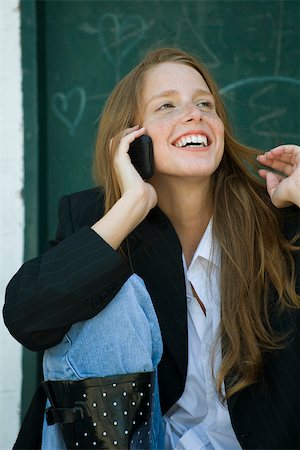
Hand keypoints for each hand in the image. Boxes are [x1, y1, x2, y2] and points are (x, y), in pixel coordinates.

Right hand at [91, 126, 156, 248]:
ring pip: (117, 139)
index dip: (128, 141)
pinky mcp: (120, 159)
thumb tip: (151, 185)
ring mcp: (117, 161)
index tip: (140, 136)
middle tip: (138, 128)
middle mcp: (118, 164)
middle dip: (126, 133)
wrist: (139, 200)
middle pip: (116, 142)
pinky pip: (124, 141)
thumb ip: (146, 183)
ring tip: (139, 128)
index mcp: (122, 170)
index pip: (120, 151)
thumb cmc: (144, 197)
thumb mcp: (146, 186)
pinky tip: (140, 132)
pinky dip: (132, 134)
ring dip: (128, 131)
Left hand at [257, 144, 299, 207]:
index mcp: (293, 184)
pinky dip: (280, 149)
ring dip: (274, 155)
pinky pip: (292, 149)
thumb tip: (268, 175)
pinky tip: (271, 153)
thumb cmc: (289, 194)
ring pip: (287, 156)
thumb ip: (270, 186)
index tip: (260, 171)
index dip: (269, 173)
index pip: (280, 176)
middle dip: (270, 161)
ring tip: (264, 156)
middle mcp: (298, 174)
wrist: (299, 188)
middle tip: (260, 159)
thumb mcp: (275, 195)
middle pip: (282, 165)